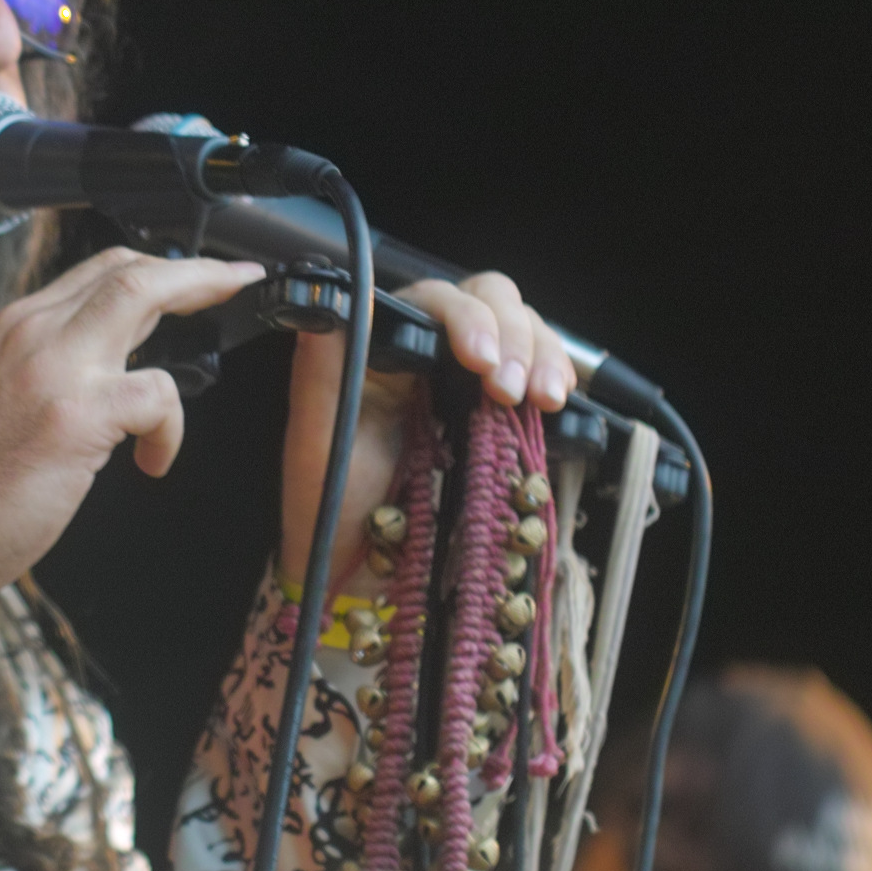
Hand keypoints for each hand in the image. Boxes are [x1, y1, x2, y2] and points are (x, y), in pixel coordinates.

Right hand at [0, 248, 263, 609]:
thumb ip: (51, 366)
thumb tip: (116, 360)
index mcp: (15, 328)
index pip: (96, 271)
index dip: (156, 268)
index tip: (195, 275)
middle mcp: (32, 332)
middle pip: (129, 269)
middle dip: (196, 271)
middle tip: (234, 280)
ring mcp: (53, 369)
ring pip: (144, 297)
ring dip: (195, 316)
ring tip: (204, 372)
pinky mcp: (75, 416)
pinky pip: (156, 393)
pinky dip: (170, 426)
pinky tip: (153, 460)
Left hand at [277, 272, 575, 587]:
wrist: (353, 571)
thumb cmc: (328, 502)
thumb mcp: (315, 436)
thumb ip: (322, 368)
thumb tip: (333, 301)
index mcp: (384, 344)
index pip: (436, 299)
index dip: (467, 318)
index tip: (480, 361)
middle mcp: (429, 353)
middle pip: (490, 301)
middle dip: (514, 336)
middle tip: (512, 389)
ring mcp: (468, 382)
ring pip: (525, 329)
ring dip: (543, 355)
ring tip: (543, 398)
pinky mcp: (499, 417)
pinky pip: (538, 376)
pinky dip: (556, 378)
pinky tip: (555, 402)